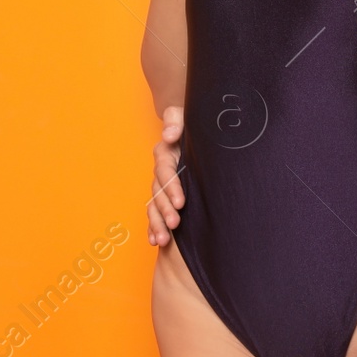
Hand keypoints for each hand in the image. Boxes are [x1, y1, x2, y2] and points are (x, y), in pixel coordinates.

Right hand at [146, 106, 185, 246]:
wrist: (202, 134)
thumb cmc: (197, 125)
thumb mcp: (187, 116)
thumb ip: (176, 120)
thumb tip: (170, 134)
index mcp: (166, 152)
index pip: (165, 171)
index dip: (171, 187)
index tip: (180, 202)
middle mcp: (162, 170)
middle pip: (159, 192)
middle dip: (165, 209)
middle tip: (175, 223)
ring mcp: (162, 185)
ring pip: (155, 205)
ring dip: (157, 223)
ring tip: (163, 239)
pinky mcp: (166, 196)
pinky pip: (156, 213)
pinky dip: (154, 227)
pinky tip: (155, 240)